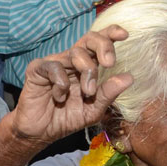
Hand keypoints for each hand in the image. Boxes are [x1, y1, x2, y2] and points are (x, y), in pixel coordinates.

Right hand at [11, 26, 132, 145]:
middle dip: (103, 46)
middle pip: (89, 39)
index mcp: (88, 66)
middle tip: (110, 63)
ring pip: (76, 53)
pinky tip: (60, 97)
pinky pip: (54, 67)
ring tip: (88, 92)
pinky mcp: (37, 69)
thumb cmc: (67, 117)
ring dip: (87, 71)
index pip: (100, 42)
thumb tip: (129, 78)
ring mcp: (55, 62)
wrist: (41, 132)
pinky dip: (62, 83)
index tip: (125, 35)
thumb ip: (108, 93)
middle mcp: (72, 60)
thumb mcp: (93, 109)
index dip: (111, 33)